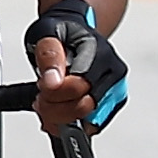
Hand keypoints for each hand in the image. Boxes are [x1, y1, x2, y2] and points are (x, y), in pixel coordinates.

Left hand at [26, 0, 125, 135]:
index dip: (54, 93)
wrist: (73, 32)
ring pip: (89, 121)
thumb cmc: (61, 32)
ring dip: (62, 118)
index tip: (41, 87)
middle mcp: (113, 72)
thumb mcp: (46, 34)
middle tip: (41, 100)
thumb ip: (49, 57)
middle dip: (56, 108)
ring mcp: (116, 89)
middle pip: (85, 107)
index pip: (78, 87)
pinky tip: (58, 112)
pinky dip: (71, 124)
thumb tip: (52, 83)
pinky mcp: (112, 103)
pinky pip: (92, 125)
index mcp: (100, 53)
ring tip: (48, 104)